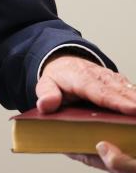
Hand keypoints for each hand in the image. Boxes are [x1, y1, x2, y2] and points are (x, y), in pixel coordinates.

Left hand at [37, 56, 135, 172]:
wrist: (65, 63)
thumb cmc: (57, 77)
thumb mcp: (45, 84)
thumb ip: (46, 94)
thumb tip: (46, 104)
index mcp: (80, 78)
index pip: (100, 92)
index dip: (116, 101)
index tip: (131, 109)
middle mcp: (99, 76)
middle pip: (119, 90)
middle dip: (134, 102)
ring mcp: (110, 78)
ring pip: (127, 89)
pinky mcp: (118, 82)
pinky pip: (129, 89)